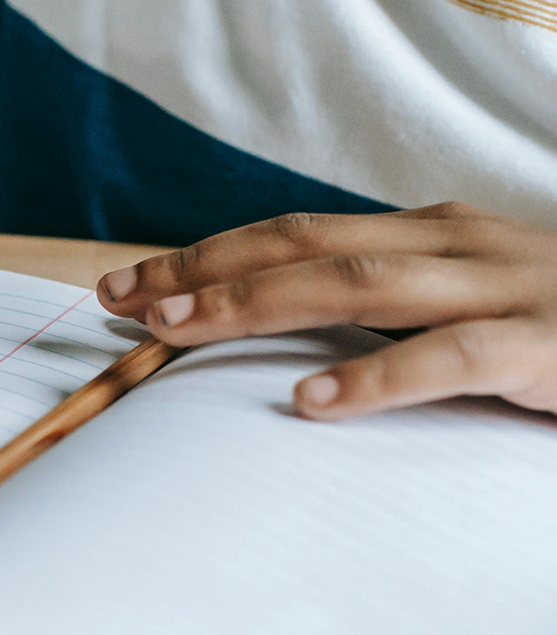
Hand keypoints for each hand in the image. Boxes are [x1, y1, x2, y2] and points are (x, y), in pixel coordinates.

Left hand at [95, 203, 556, 418]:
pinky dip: (377, 378)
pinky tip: (311, 402)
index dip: (207, 254)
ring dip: (256, 305)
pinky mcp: (552, 345)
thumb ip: (398, 309)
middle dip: (203, 271)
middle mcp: (460, 244)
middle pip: (306, 247)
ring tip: (176, 333)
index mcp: (436, 233)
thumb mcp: (478, 302)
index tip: (128, 283)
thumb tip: (293, 342)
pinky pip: (453, 357)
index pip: (296, 235)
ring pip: (359, 285)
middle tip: (121, 304)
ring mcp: (509, 286)